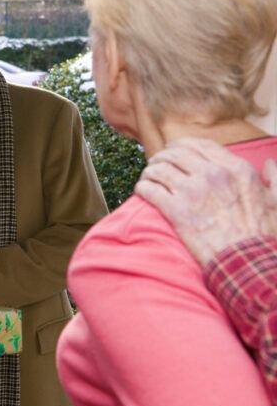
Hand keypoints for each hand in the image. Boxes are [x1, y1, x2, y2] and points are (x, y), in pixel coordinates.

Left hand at [134, 137, 276, 264]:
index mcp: (236, 169)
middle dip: (161, 157)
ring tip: (148, 177)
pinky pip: (149, 189)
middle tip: (155, 164)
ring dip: (149, 171)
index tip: (173, 148)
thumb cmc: (260, 234)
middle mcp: (213, 174)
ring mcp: (193, 191)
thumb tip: (270, 164)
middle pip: (175, 154)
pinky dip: (142, 188)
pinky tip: (142, 191)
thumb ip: (274, 179)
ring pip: (159, 168)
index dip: (181, 145)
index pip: (200, 145)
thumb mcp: (276, 202)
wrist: (245, 260)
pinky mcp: (176, 210)